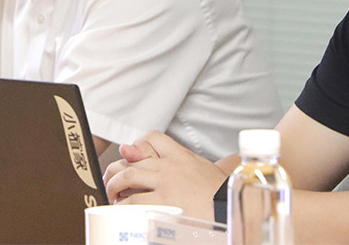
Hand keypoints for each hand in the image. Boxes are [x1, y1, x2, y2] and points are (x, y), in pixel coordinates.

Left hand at [103, 130, 226, 220]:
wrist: (231, 210)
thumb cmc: (226, 196)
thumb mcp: (221, 173)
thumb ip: (224, 163)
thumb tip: (236, 160)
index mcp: (182, 156)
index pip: (153, 137)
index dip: (138, 145)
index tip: (131, 155)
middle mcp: (170, 166)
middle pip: (133, 157)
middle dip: (117, 168)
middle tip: (112, 179)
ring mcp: (165, 183)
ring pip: (128, 175)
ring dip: (114, 184)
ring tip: (113, 194)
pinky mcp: (162, 202)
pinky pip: (132, 200)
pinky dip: (122, 204)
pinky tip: (120, 209)